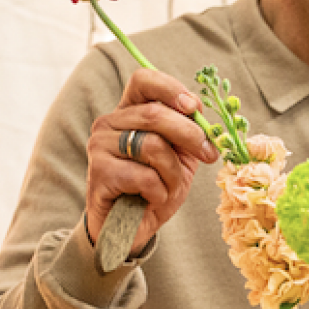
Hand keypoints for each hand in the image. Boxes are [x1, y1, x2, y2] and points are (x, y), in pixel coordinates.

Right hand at [84, 69, 218, 253]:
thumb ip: (189, 130)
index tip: (194, 108)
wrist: (132, 228)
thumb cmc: (156, 187)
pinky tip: (153, 198)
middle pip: (155, 114)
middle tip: (209, 154)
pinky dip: (159, 191)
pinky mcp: (99, 173)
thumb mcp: (180, 155)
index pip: (143, 80)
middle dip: (191, 135)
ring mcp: (100, 146)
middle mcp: (109, 123)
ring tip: (169, 186)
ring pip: (152, 145)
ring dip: (173, 172)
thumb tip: (200, 111)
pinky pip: (143, 175)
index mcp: (130, 111)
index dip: (171, 89)